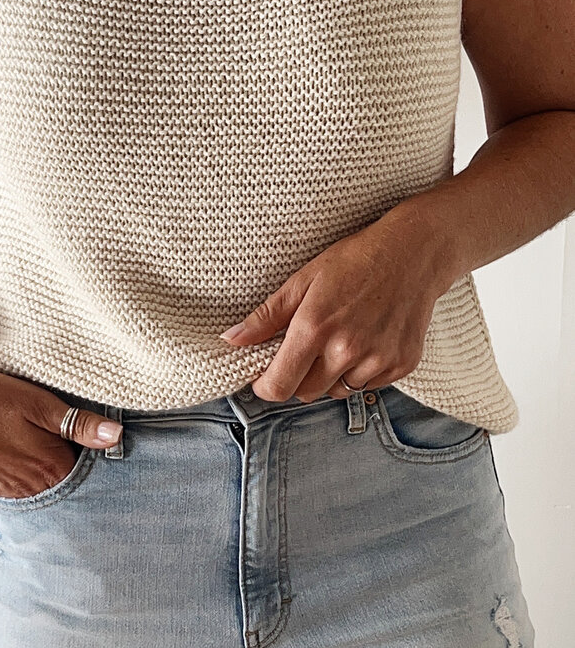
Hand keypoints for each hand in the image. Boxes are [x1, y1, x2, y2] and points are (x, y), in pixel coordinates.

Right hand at [0, 369, 122, 495]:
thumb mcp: (38, 402)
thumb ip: (78, 423)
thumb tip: (116, 437)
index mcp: (49, 469)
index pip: (89, 474)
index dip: (96, 455)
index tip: (98, 439)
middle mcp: (30, 488)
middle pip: (66, 483)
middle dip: (75, 466)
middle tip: (75, 439)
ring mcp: (7, 489)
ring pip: (42, 486)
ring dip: (49, 470)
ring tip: (47, 443)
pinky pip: (20, 486)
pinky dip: (27, 473)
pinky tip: (23, 451)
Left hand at [219, 213, 449, 402]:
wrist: (414, 254)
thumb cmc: (355, 261)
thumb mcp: (303, 279)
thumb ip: (266, 315)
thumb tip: (231, 339)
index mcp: (315, 328)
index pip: (279, 386)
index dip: (266, 387)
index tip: (265, 376)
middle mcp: (347, 349)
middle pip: (306, 393)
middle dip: (298, 378)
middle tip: (304, 351)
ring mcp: (378, 359)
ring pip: (337, 392)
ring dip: (329, 377)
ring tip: (338, 341)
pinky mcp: (402, 364)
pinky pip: (368, 386)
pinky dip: (360, 372)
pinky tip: (365, 341)